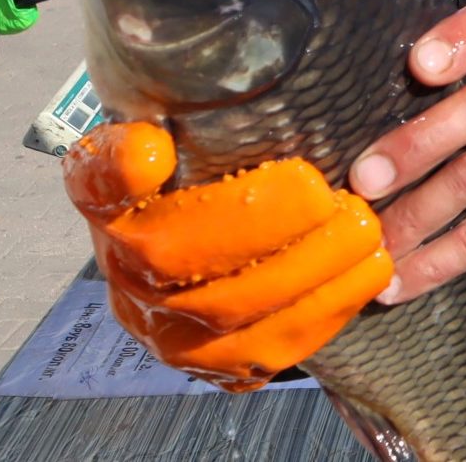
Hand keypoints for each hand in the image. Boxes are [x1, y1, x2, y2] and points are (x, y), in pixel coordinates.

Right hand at [63, 123, 390, 390]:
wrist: (211, 232)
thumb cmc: (211, 165)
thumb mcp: (192, 122)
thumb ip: (193, 107)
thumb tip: (190, 104)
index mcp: (109, 198)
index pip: (98, 181)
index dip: (119, 170)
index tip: (155, 147)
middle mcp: (122, 267)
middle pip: (178, 258)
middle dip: (270, 229)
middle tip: (337, 199)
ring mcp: (160, 325)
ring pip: (229, 316)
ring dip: (312, 276)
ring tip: (367, 234)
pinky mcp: (206, 361)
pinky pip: (262, 353)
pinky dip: (322, 315)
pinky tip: (365, 278)